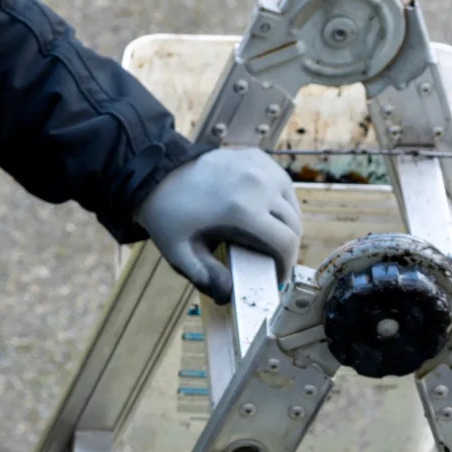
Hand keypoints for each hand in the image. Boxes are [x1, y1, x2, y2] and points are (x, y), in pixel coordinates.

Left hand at [137, 146, 302, 303]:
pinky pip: (282, 185)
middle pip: (293, 224)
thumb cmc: (169, 215)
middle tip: (273, 262)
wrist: (158, 174)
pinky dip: (280, 202)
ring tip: (270, 240)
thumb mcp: (180, 252)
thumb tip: (229, 294)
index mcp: (242, 209)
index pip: (285, 242)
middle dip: (287, 248)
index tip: (277, 277)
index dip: (286, 265)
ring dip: (286, 225)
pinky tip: (265, 214)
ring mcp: (261, 167)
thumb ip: (205, 276)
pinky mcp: (258, 157)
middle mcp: (258, 184)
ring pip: (292, 204)